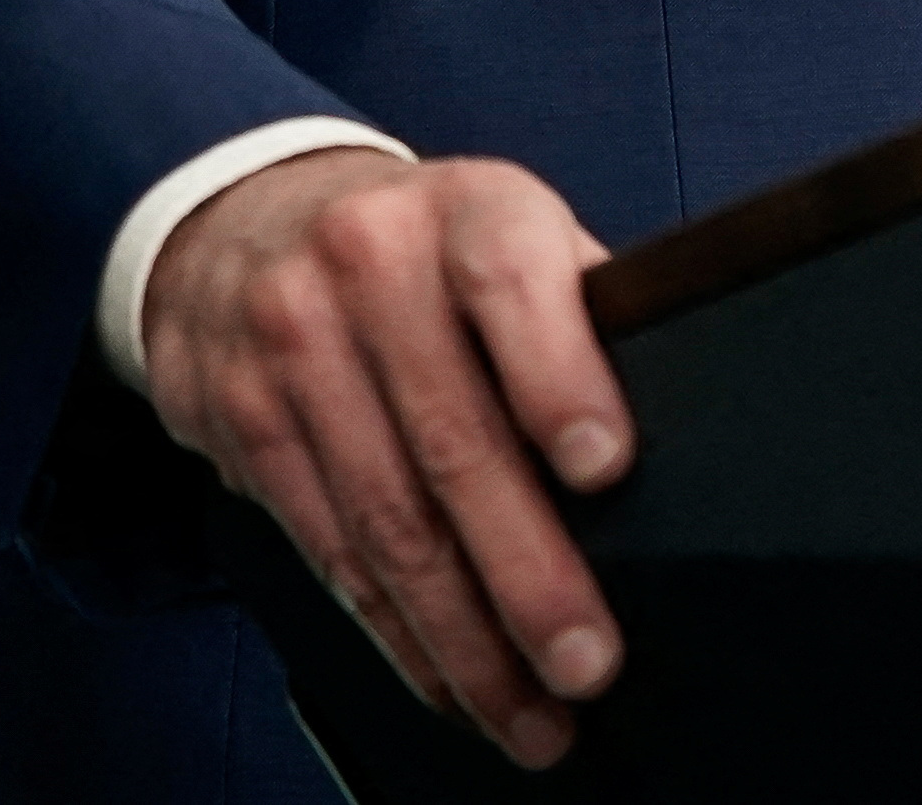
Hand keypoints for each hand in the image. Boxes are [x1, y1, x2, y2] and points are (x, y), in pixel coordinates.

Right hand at [137, 149, 634, 768]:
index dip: (559, 375)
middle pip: (452, 437)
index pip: (511, 280)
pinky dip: (397, 631)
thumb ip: (574, 316)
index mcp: (464, 211)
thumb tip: (680, 449)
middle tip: (586, 660)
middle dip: (526, 570)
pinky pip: (330, 548)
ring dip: (464, 636)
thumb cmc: (422, 250)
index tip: (605, 467)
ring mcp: (293, 340)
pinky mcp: (241, 414)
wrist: (244, 220)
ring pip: (388, 517)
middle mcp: (368, 262)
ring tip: (529, 711)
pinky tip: (447, 677)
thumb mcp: (502, 231)